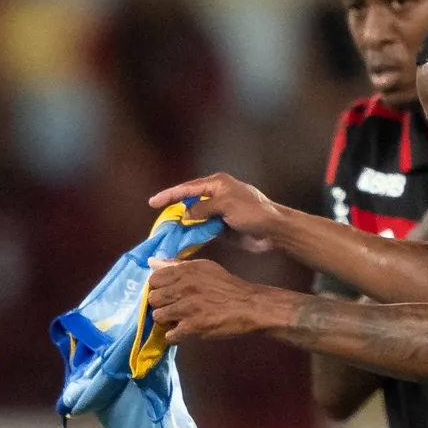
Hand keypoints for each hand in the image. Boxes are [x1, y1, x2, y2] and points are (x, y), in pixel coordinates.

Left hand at [142, 256, 278, 344]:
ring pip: (158, 316)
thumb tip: (151, 262)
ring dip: (167, 321)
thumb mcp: (204, 268)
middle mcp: (184, 287)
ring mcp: (187, 308)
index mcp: (186, 271)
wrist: (250, 306)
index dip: (159, 288)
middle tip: (174, 308)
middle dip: (162, 305)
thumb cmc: (227, 287)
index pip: (154, 279)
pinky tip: (185, 332)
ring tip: (180, 320)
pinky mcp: (193, 326)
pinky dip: (175, 336)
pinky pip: (169, 335)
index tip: (168, 294)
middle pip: (153, 298)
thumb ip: (177, 265)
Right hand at [146, 171, 281, 241]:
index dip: (169, 195)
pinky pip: (201, 230)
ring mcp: (218, 213)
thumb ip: (203, 208)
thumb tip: (185, 214)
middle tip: (159, 221)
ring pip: (194, 218)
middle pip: (189, 202)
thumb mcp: (226, 205)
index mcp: (217, 184)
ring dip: (183, 226)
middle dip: (174, 211)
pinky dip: (192, 235)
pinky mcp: (221, 228)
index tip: (153, 202)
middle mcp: (216, 196)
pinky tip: (182, 242)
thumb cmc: (253, 212)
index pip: (188, 188)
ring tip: (167, 234)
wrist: (274, 231)